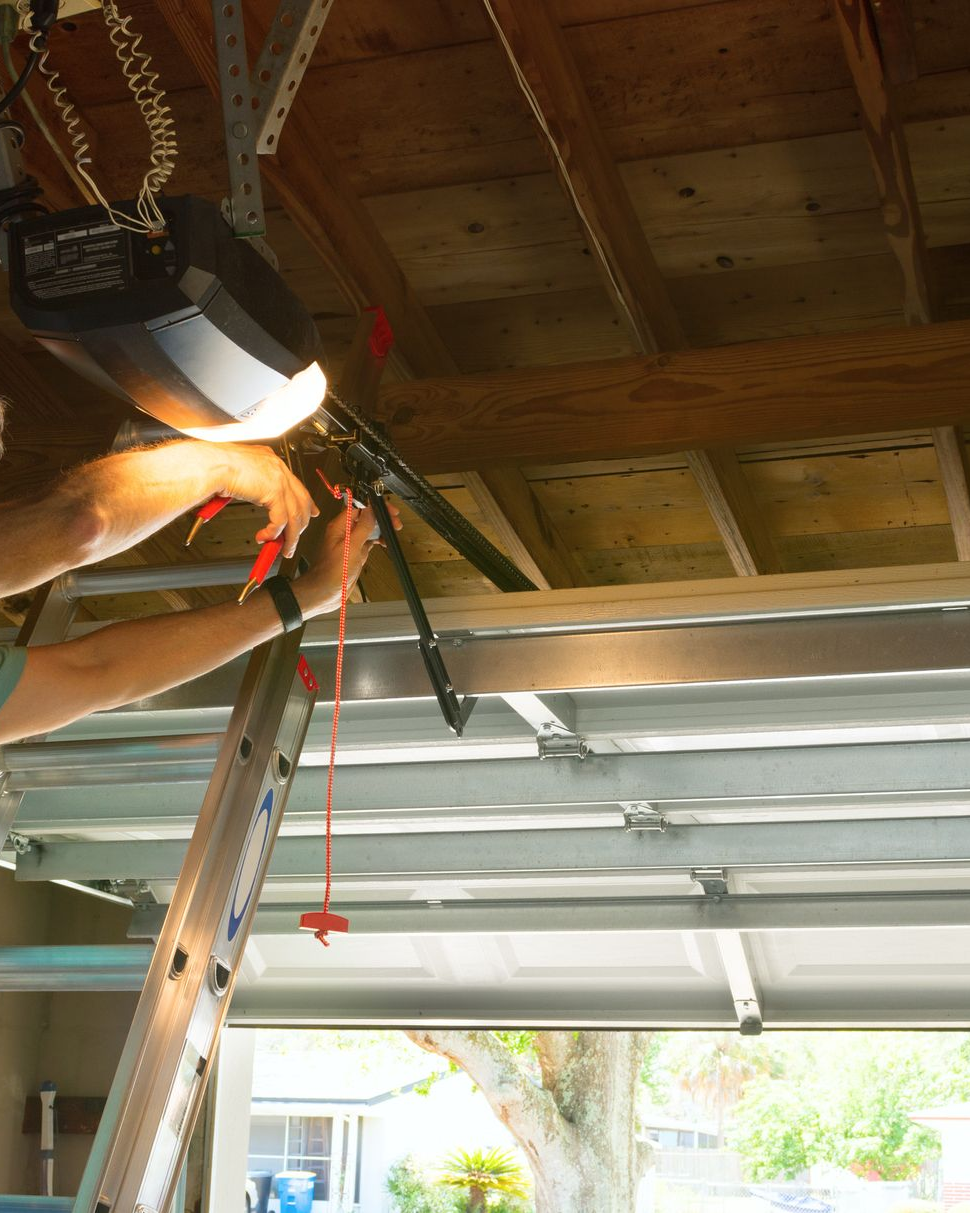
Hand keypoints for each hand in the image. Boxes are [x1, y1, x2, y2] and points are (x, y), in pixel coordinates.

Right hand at [208, 443, 319, 556]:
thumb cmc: (214, 466)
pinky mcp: (273, 491)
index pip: (296, 485)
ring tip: (284, 549)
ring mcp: (278, 479)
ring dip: (289, 537)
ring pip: (294, 514)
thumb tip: (257, 497)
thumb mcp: (240, 474)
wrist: (208, 464)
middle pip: (301, 501)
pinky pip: (280, 520)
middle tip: (294, 541)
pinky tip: (264, 537)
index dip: (306, 503)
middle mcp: (278, 467)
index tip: (310, 513)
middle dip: (300, 525)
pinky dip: (273, 533)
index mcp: (270, 460)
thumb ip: (253, 484)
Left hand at [297, 499, 401, 616]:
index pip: (359, 508)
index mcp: (340, 527)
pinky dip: (378, 540)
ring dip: (381, 529)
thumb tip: (370, 511)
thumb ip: (362, 528)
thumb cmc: (331, 573)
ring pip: (369, 529)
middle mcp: (345, 533)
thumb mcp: (351, 548)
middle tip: (394, 521)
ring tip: (392, 531)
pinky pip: (368, 542)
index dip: (374, 507)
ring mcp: (350, 544)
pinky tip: (384, 542)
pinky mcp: (355, 554)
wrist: (325, 593)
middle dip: (381, 517)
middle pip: (366, 518)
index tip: (387, 510)